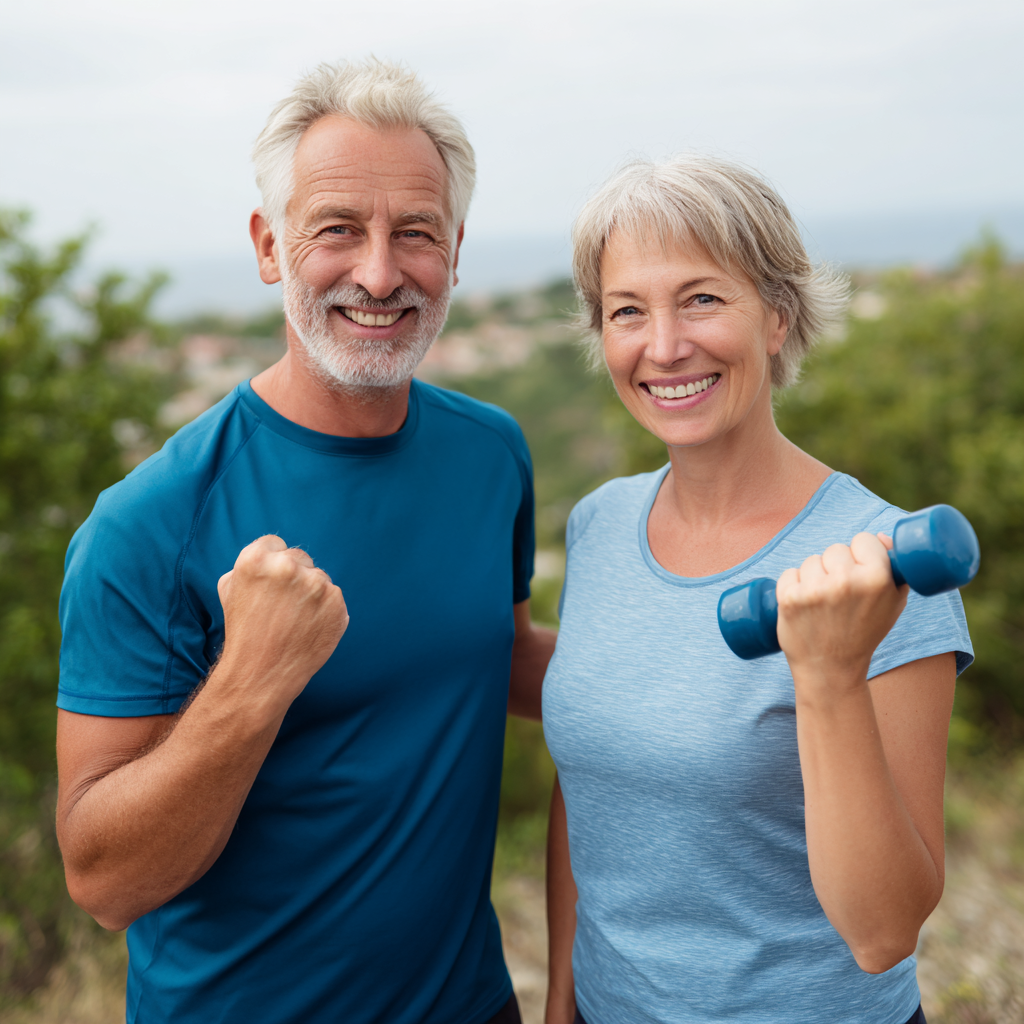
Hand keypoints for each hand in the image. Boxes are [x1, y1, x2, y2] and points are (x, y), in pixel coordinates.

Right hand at [216, 536, 348, 711]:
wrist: (261, 674)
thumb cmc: (243, 631)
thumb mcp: (230, 589)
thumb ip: (250, 564)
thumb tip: (272, 552)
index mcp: (256, 560)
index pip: (274, 544)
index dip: (271, 564)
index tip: (270, 583)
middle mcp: (287, 567)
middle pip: (298, 557)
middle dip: (293, 576)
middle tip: (282, 605)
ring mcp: (316, 585)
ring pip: (318, 577)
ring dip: (310, 592)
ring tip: (294, 619)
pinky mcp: (337, 603)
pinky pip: (333, 596)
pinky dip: (325, 609)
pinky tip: (309, 626)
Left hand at [776, 532, 907, 689]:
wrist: (831, 669)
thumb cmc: (864, 633)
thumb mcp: (893, 604)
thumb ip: (895, 568)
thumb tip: (882, 536)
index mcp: (876, 578)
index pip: (864, 539)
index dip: (861, 554)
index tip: (859, 571)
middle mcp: (845, 581)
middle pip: (835, 549)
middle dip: (836, 566)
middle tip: (840, 594)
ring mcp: (815, 589)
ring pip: (811, 560)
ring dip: (814, 576)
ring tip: (822, 603)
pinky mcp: (790, 597)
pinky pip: (789, 573)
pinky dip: (793, 585)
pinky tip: (803, 605)